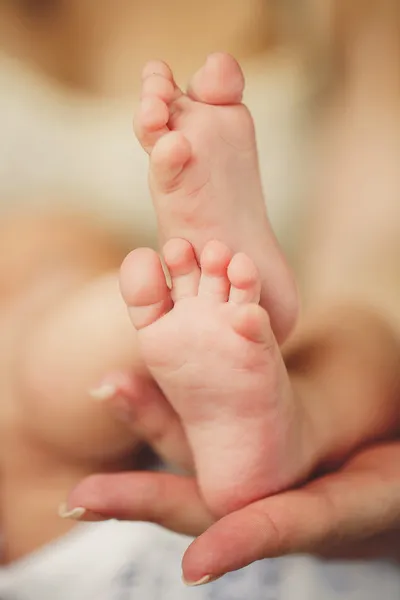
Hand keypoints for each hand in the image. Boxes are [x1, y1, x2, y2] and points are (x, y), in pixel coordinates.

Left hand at [66, 380, 399, 583]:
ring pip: (196, 449)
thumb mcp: (386, 479)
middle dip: (146, 499)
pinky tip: (132, 374)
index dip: (245, 544)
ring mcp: (254, 464)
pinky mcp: (242, 436)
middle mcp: (276, 495)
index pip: (284, 529)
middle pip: (206, 501)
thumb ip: (365, 487)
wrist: (383, 437)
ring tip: (107, 387)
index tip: (198, 564)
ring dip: (150, 422)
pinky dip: (168, 403)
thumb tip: (330, 496)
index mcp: (325, 512)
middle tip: (82, 497)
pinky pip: (202, 422)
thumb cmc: (394, 465)